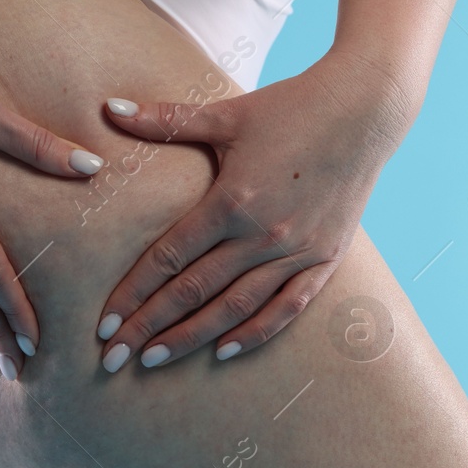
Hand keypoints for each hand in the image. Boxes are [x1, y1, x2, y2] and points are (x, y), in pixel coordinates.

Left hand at [94, 50, 413, 369]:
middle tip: (113, 358)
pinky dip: (256, 332)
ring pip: (236, 307)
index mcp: (233, 200)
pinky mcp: (326, 258)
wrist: (365, 109)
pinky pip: (288, 307)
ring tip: (154, 360)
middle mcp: (264, 234)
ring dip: (192, 337)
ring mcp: (298, 251)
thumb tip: (110, 108)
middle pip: (195, 292)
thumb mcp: (226, 114)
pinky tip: (224, 351)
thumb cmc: (291, 106)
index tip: (103, 325)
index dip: (133, 294)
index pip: (170, 258)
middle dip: (150, 327)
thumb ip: (167, 120)